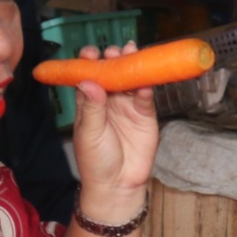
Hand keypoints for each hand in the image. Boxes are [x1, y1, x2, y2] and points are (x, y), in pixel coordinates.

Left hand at [67, 46, 161, 225]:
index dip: (90, 62)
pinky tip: (144, 81)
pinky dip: (147, 86)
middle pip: (113, 72)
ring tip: (131, 51)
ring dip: (132, 65)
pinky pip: (147, 96)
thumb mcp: (89, 134)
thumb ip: (91, 107)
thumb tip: (89, 81)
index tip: (90, 53)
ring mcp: (128, 106)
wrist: (118, 185)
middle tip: (115, 50)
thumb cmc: (96, 162)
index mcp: (89, 102)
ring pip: (131, 79)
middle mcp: (109, 100)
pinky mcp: (145, 114)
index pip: (89, 76)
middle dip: (113, 58)